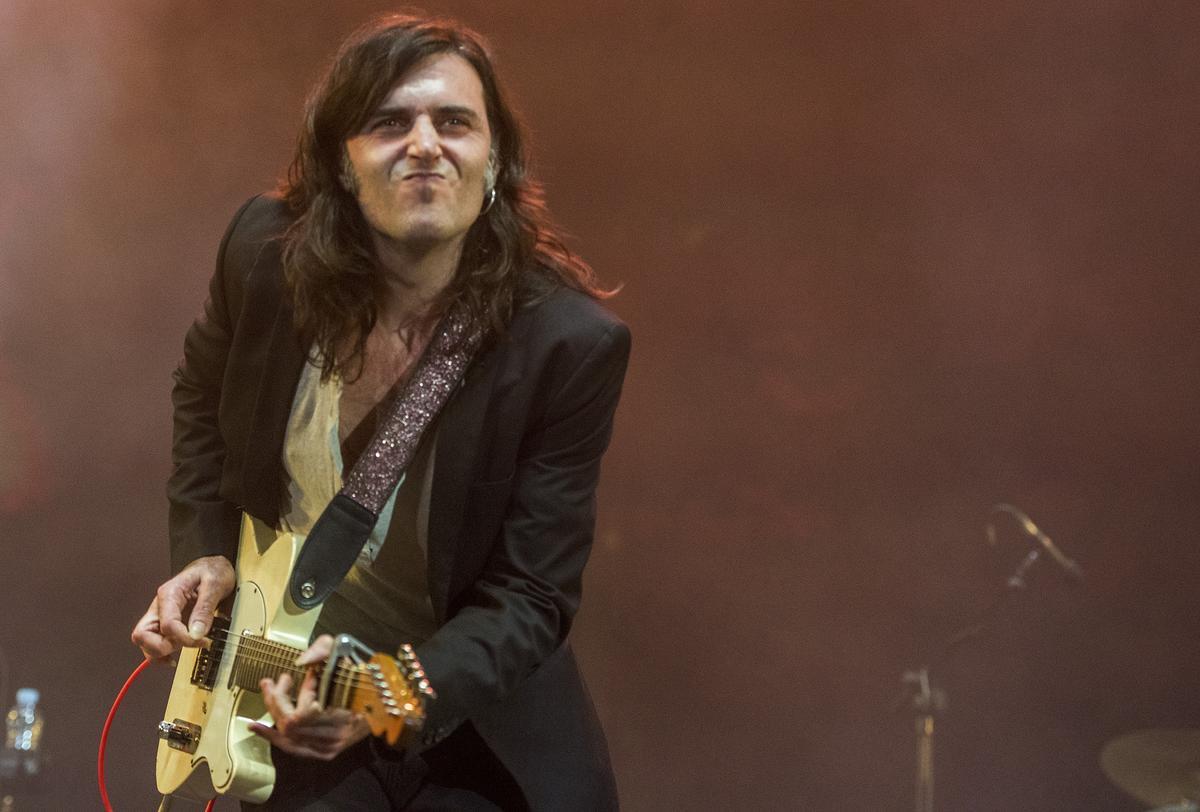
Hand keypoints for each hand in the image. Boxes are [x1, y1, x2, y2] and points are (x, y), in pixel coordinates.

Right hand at [130, 555, 234, 661]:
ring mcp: (159, 615)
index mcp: (169, 594)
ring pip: (144, 642)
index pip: (167, 625)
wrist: (212, 566)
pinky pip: (152, 643)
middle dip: (164, 646)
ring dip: (162, 652)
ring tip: (185, 648)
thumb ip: (205, 609)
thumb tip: (196, 633)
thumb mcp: (214, 585)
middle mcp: (159, 605)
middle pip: (142, 634)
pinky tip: (172, 658)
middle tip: (189, 644)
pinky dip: (160, 654)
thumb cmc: (212, 571)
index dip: (183, 638)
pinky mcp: (164, 623)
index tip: (202, 640)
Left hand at [250, 635, 371, 759]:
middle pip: (290, 726)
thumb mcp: (347, 651)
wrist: (389, 700)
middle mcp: (336, 736)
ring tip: (267, 692)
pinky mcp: (328, 752)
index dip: (299, 691)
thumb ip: (323, 649)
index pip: (303, 712)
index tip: (303, 674)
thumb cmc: (367, 674)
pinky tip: (258, 727)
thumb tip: (300, 662)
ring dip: (274, 713)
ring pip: (288, 738)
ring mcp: (331, 747)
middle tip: (270, 681)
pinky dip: (274, 737)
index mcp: (343, 713)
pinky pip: (294, 749)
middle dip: (276, 700)